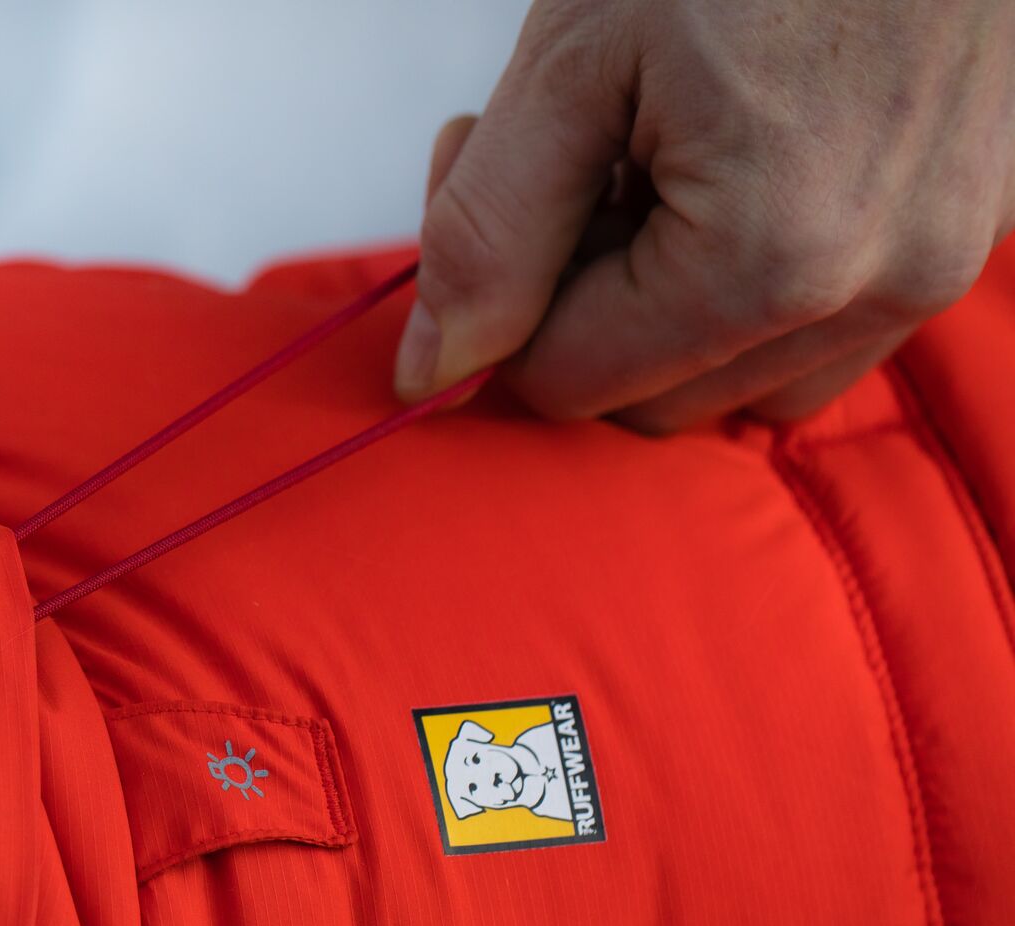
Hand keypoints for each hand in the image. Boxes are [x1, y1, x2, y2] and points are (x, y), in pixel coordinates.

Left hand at [396, 0, 1014, 430]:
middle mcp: (877, 290)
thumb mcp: (581, 57)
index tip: (489, 171)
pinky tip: (734, 163)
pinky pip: (825, 327)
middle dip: (576, 302)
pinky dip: (751, 279)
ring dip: (664, 304)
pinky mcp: (971, 229)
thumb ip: (491, 231)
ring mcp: (940, 264)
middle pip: (649, 399)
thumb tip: (432, 369)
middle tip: (565, 158)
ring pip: (739, 382)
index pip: (565, 381)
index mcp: (772, 263)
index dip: (499, 299)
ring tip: (653, 157)